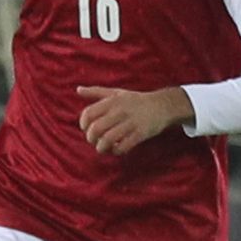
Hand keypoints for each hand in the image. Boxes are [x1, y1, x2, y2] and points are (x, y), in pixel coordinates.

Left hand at [76, 85, 190, 156]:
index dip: (83, 124)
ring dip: (101, 147)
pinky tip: (116, 149)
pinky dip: (116, 151)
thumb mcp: (116, 92)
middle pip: (96, 129)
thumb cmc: (135, 100)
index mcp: (112, 101)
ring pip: (108, 139)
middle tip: (93, 141)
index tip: (86, 129)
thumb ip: (96, 92)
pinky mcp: (140, 134)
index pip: (89, 113)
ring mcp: (130, 123)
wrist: (162, 106)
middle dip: (90, 138)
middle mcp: (120, 111)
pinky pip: (123, 146)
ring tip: (102, 148)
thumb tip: (78, 89)